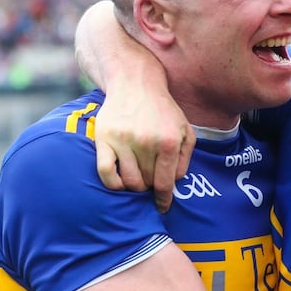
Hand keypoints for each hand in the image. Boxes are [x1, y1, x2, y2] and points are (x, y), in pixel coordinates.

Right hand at [95, 87, 193, 212]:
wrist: (135, 82)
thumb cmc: (162, 109)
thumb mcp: (185, 129)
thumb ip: (186, 157)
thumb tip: (175, 182)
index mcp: (169, 142)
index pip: (165, 184)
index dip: (163, 200)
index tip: (161, 207)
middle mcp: (146, 143)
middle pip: (147, 183)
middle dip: (150, 185)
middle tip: (149, 177)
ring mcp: (123, 141)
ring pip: (128, 181)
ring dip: (134, 184)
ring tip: (137, 175)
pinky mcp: (104, 138)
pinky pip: (105, 171)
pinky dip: (112, 182)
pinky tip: (119, 180)